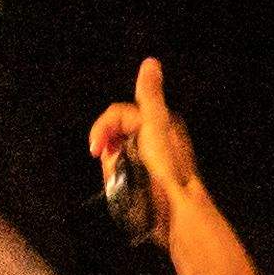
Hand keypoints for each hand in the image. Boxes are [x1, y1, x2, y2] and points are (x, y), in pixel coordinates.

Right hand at [85, 54, 202, 228]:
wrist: (177, 212)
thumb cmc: (168, 170)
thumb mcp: (156, 126)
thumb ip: (150, 96)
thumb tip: (150, 62)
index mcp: (158, 123)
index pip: (117, 115)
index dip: (102, 128)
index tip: (96, 148)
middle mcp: (154, 139)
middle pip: (113, 136)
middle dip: (106, 151)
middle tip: (111, 166)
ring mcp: (148, 160)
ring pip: (114, 156)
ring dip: (110, 168)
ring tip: (121, 181)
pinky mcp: (145, 179)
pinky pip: (120, 173)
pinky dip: (115, 180)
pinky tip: (123, 189)